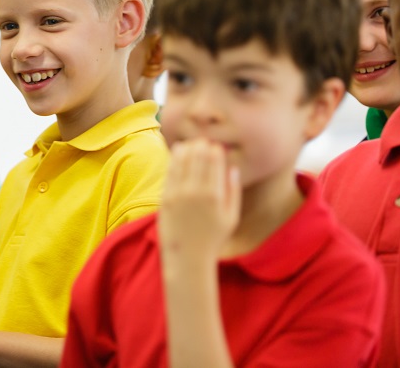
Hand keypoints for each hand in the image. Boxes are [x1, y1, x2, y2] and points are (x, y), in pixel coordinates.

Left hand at [158, 138, 240, 264]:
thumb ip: (234, 191)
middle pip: (198, 156)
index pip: (214, 161)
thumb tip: (232, 167)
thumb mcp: (232, 217)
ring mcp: (178, 194)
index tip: (217, 146)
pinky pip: (170, 171)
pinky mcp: (165, 198)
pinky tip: (179, 150)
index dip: (215, 149)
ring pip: (182, 160)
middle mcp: (196, 192)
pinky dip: (175, 157)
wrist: (188, 258)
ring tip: (192, 144)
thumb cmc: (213, 239)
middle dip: (202, 145)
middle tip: (204, 141)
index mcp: (215, 195)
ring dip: (188, 147)